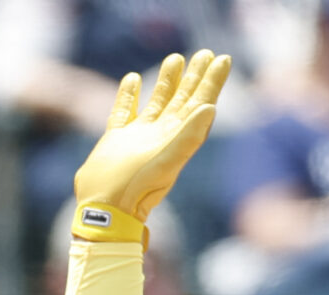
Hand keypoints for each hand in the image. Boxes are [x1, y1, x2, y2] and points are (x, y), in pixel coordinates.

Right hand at [71, 49, 231, 219]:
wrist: (106, 208)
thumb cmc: (138, 188)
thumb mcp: (168, 161)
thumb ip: (189, 135)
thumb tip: (211, 107)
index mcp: (176, 136)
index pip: (199, 103)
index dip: (212, 82)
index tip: (222, 59)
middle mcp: (160, 134)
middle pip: (182, 99)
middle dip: (194, 76)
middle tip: (204, 53)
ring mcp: (138, 137)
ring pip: (156, 102)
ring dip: (166, 80)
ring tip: (175, 58)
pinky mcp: (115, 140)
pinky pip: (124, 112)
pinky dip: (128, 95)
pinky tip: (132, 79)